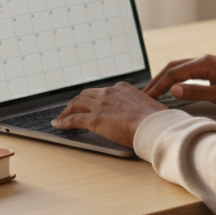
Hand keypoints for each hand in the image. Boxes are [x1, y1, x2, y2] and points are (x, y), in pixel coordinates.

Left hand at [52, 82, 167, 146]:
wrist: (154, 126)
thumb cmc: (157, 120)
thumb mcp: (149, 107)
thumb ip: (140, 108)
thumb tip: (144, 115)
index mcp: (122, 88)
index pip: (103, 91)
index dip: (94, 98)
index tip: (92, 103)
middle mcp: (109, 93)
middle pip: (86, 95)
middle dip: (77, 102)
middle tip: (72, 109)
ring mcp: (100, 105)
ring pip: (76, 104)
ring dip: (67, 110)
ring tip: (62, 117)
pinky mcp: (94, 119)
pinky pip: (73, 119)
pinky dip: (63, 121)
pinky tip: (58, 125)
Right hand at [143, 54, 215, 107]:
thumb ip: (195, 92)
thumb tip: (172, 89)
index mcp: (204, 64)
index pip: (173, 73)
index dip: (158, 86)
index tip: (147, 97)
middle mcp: (203, 59)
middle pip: (172, 67)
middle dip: (157, 80)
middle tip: (144, 94)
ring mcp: (207, 62)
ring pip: (179, 67)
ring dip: (165, 78)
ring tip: (153, 90)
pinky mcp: (211, 68)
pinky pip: (187, 70)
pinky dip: (175, 77)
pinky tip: (171, 85)